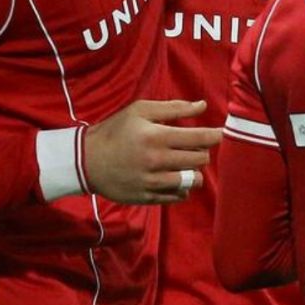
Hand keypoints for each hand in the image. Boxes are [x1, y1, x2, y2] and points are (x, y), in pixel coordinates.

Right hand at [83, 100, 220, 203]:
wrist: (87, 161)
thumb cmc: (116, 131)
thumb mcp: (140, 110)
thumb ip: (174, 108)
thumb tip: (202, 106)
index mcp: (156, 136)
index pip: (199, 138)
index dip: (214, 135)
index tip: (218, 133)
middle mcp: (157, 161)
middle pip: (200, 159)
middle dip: (202, 151)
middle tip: (194, 146)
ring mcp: (153, 182)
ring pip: (193, 180)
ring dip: (194, 171)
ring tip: (185, 163)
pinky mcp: (148, 198)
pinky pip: (179, 196)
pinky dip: (183, 187)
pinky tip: (174, 177)